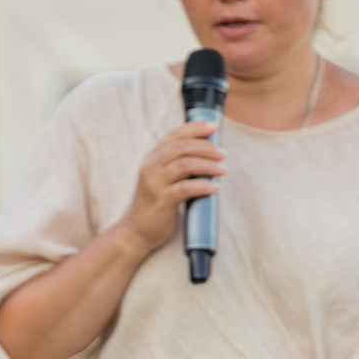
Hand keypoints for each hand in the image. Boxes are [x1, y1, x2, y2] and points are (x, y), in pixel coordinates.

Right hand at [117, 121, 224, 255]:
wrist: (135, 231)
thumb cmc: (154, 204)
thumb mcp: (161, 179)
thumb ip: (177, 165)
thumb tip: (208, 154)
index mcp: (151, 158)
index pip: (174, 135)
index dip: (195, 128)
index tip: (214, 127)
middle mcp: (150, 167)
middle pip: (181, 147)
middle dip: (206, 147)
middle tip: (223, 153)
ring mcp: (154, 184)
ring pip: (184, 164)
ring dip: (208, 165)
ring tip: (223, 170)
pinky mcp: (161, 201)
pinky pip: (185, 188)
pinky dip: (203, 186)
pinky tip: (214, 188)